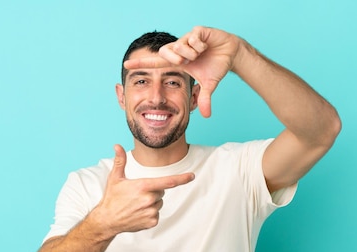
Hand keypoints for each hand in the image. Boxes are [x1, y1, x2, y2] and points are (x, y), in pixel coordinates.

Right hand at [94, 144, 194, 234]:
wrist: (107, 220)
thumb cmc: (112, 198)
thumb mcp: (115, 178)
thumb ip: (120, 161)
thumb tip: (117, 146)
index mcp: (143, 186)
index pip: (167, 181)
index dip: (181, 178)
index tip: (192, 176)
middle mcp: (149, 199)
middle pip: (161, 191)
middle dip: (152, 191)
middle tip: (137, 195)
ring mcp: (151, 211)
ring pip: (159, 203)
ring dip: (151, 203)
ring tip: (136, 205)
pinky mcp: (152, 222)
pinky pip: (157, 214)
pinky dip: (150, 213)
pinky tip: (138, 213)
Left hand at [123, 26, 242, 117]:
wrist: (231, 53)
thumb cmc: (216, 66)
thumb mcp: (209, 84)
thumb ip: (204, 98)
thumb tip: (206, 116)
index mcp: (178, 61)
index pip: (155, 62)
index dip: (141, 63)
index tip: (125, 65)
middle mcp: (179, 49)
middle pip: (165, 52)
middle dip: (177, 59)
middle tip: (188, 62)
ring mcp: (187, 39)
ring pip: (180, 46)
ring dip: (192, 53)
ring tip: (201, 54)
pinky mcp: (197, 31)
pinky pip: (193, 38)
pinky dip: (200, 45)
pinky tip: (206, 46)